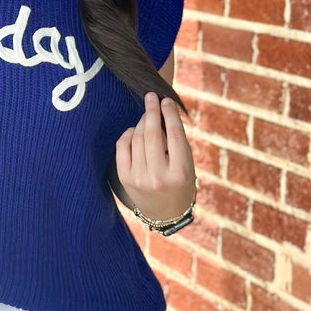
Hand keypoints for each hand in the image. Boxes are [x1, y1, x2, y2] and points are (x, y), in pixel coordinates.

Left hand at [115, 92, 195, 221]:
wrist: (166, 213)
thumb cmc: (180, 182)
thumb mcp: (187, 165)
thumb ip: (177, 141)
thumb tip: (162, 109)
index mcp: (180, 173)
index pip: (175, 135)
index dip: (169, 114)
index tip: (166, 100)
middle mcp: (158, 176)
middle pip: (152, 134)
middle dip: (151, 111)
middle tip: (151, 97)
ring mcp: (139, 179)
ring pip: (137, 138)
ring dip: (142, 122)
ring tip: (147, 115)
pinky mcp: (125, 179)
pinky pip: (123, 146)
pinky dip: (128, 134)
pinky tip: (135, 130)